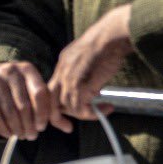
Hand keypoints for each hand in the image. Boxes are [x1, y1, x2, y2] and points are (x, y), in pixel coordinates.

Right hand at [0, 60, 69, 139]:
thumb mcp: (33, 90)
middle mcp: (11, 71)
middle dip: (29, 125)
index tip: (41, 127)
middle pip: (24, 105)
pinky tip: (8, 134)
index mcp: (28, 69)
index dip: (42, 113)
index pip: (39, 94)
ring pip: (9, 112)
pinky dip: (2, 128)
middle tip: (31, 136)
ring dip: (16, 128)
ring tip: (21, 135)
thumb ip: (50, 108)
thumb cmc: (16, 88)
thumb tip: (69, 128)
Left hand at [49, 5, 132, 120]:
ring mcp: (69, 79)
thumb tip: (93, 88)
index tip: (67, 112)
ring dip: (84, 114)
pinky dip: (92, 114)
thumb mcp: (89, 56)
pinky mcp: (80, 86)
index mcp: (63, 63)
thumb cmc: (108, 42)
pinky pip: (80, 109)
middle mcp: (62, 72)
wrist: (112, 35)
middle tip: (67, 128)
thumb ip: (85, 71)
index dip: (57, 103)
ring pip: (67, 107)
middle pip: (50, 101)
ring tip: (103, 109)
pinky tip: (107, 108)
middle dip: (56, 117)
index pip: (53, 88)